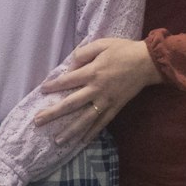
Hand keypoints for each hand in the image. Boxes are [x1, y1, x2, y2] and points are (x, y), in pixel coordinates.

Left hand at [34, 37, 161, 143]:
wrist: (148, 62)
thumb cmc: (123, 50)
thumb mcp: (101, 44)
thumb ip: (83, 53)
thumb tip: (70, 66)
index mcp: (92, 72)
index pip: (67, 81)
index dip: (53, 86)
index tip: (42, 90)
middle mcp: (96, 89)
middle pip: (71, 104)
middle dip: (53, 114)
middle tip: (38, 122)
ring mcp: (106, 101)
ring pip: (85, 119)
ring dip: (70, 131)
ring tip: (58, 141)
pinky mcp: (116, 107)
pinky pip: (102, 123)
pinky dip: (92, 132)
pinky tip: (82, 141)